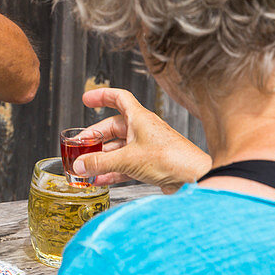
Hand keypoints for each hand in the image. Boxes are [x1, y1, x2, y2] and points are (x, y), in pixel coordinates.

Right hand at [74, 88, 211, 192]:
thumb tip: (80, 165)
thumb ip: (100, 163)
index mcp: (139, 118)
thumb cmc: (170, 159)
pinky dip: (112, 170)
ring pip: (119, 148)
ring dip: (103, 157)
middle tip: (81, 146)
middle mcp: (143, 129)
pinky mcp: (151, 163)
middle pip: (113, 127)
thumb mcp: (127, 159)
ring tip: (88, 167)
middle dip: (96, 137)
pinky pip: (126, 164)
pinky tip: (101, 179)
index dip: (101, 96)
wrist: (194, 178)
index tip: (87, 99)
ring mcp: (147, 147)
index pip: (119, 98)